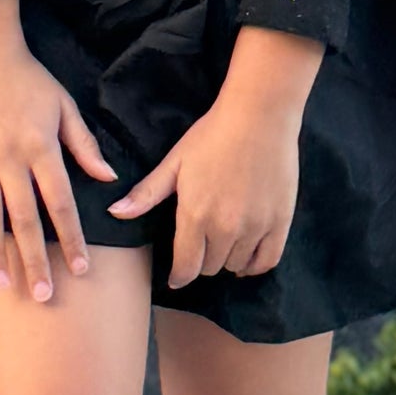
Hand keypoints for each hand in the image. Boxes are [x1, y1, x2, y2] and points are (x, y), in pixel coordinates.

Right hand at [0, 0, 119, 303]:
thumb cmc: (29, 76)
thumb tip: (109, 178)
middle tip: (42, 296)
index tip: (81, 271)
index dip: (71, 239)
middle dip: (35, 260)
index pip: (60, 204)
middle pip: (25, 218)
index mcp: (41, 147)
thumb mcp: (65, 105)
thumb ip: (84, 144)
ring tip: (3, 285)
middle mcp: (9, 157)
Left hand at [107, 24, 321, 286]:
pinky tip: (247, 259)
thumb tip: (115, 213)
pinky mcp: (280, 221)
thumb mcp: (175, 162)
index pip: (186, 267)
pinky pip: (267, 260)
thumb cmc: (212, 135)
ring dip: (227, 260)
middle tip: (200, 249)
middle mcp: (226, 228)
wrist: (258, 117)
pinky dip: (255, 265)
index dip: (179, 276)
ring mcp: (255, 226)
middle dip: (201, 262)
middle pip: (210, 267)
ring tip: (222, 247)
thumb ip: (147, 194)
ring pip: (237, 265)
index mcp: (195, 215)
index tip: (176, 277)